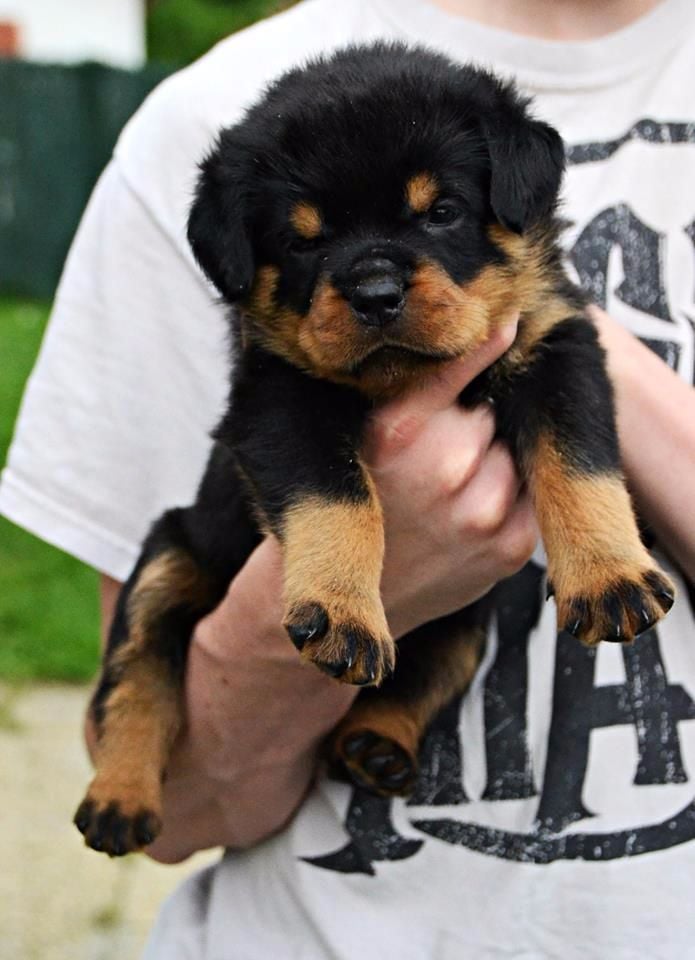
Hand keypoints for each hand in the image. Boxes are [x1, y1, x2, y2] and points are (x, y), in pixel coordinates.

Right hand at [370, 315, 538, 636]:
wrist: (349, 603)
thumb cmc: (354, 511)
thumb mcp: (357, 441)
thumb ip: (406, 390)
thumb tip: (482, 336)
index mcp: (396, 430)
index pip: (461, 364)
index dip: (482, 348)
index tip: (505, 323)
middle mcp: (443, 468)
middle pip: (488, 412)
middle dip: (469, 426)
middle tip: (432, 462)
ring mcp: (482, 511)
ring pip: (511, 453)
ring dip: (491, 466)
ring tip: (446, 498)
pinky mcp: (510, 547)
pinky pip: (528, 496)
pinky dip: (508, 501)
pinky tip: (467, 519)